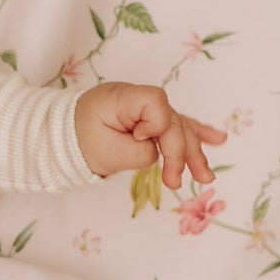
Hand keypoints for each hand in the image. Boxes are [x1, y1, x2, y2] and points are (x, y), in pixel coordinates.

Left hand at [74, 81, 225, 188]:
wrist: (61, 136)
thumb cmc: (78, 140)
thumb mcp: (105, 151)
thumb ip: (138, 151)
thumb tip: (158, 152)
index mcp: (121, 97)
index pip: (156, 103)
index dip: (157, 124)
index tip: (140, 139)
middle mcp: (137, 99)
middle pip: (172, 119)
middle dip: (179, 151)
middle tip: (176, 182)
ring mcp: (144, 109)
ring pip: (178, 126)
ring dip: (193, 151)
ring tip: (205, 176)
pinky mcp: (148, 120)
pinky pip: (175, 125)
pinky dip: (195, 133)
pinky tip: (218, 139)